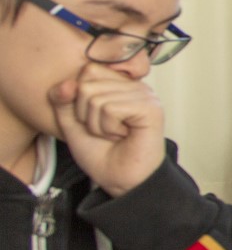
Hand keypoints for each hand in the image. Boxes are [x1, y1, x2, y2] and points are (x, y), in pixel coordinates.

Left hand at [49, 63, 165, 196]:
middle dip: (86, 113)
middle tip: (105, 130)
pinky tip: (123, 136)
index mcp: (119, 84)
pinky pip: (110, 109)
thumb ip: (62, 100)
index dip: (80, 97)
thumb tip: (67, 83)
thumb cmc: (102, 154)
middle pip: (88, 84)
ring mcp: (144, 95)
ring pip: (96, 98)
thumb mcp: (71, 123)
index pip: (88, 69)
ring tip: (114, 134)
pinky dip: (108, 128)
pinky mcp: (150, 108)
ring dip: (97, 124)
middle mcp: (134, 85)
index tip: (94, 118)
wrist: (120, 179)